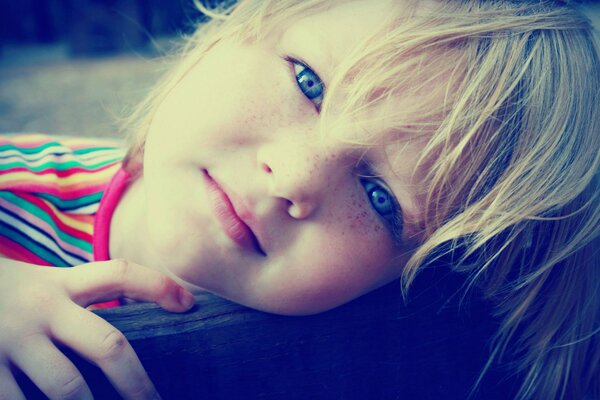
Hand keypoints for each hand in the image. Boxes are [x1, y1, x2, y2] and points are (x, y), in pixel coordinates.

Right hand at [0, 258, 194, 399]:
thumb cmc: (7, 295)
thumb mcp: (44, 285)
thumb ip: (81, 298)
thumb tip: (129, 334)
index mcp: (61, 285)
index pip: (119, 274)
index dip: (157, 285)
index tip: (189, 304)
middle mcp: (42, 311)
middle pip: (108, 346)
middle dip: (137, 382)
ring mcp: (12, 343)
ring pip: (68, 389)